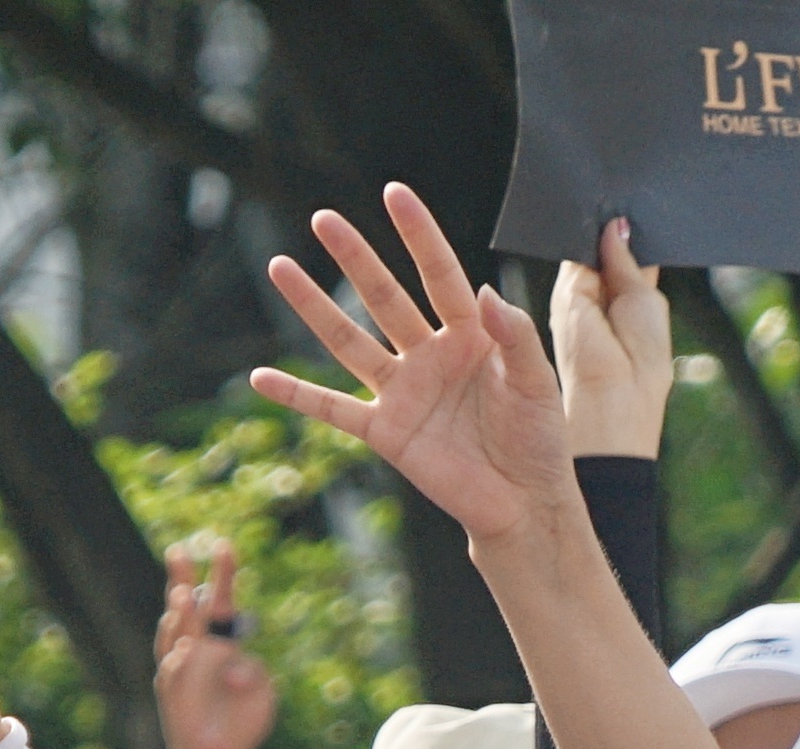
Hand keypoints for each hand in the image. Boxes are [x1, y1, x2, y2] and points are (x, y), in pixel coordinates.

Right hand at [154, 545, 274, 748]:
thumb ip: (256, 674)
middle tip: (178, 552)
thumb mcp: (263, 693)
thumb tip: (232, 669)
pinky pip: (174, 672)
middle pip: (189, 608)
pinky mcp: (172, 693)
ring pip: (175, 635)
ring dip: (179, 615)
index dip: (223, 574)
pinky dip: (180, 661)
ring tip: (184, 594)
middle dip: (183, 580)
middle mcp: (197, 650)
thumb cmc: (241, 724)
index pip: (221, 601)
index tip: (224, 546)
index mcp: (222, 643)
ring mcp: (180, 670)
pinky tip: (186, 649)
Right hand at [255, 183, 577, 547]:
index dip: (418, 234)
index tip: (394, 193)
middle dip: (355, 257)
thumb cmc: (539, 442)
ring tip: (281, 267)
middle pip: (384, 296)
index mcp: (471, 334)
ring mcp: (402, 391)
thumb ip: (516, 336)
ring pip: (349, 340)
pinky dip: (296, 396)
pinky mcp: (384, 432)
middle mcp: (430, 354)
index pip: (439, 273)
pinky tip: (260, 378)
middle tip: (323, 218)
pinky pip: (333, 409)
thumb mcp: (538, 383)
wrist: (523, 505)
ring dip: (314, 306)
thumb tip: (485, 291)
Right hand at [554, 220, 678, 460]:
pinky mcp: (565, 294)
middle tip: (630, 199)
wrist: (613, 396)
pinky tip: (601, 223)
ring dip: (602, 228)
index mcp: (625, 299)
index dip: (630, 230)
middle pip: (605, 245)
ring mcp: (579, 295)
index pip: (624, 253)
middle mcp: (599, 296)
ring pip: (588, 245)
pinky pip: (574, 252)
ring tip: (617, 214)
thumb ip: (628, 261)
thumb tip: (617, 225)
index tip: (639, 201)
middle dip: (617, 225)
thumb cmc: (641, 361)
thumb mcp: (645, 298)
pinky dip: (588, 234)